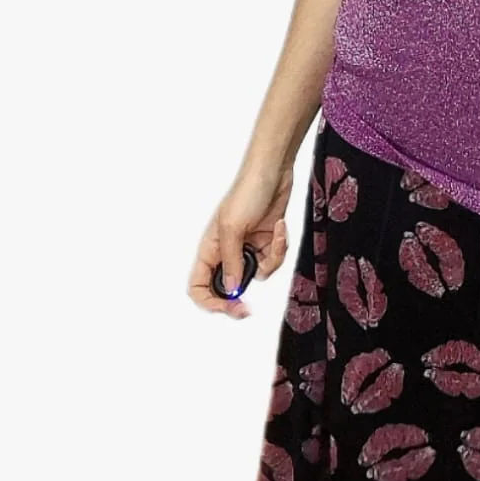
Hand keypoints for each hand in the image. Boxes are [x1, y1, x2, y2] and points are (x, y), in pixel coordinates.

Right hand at [186, 163, 294, 320]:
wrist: (274, 172)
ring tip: (274, 236)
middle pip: (228, 288)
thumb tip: (231, 291)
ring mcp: (248, 248)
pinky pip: (273, 260)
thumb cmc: (247, 191)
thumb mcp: (233, 228)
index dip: (209, 302)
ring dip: (270, 260)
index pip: (199, 285)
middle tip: (248, 308)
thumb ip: (231, 262)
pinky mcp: (266, 242)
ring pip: (257, 275)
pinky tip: (279, 227)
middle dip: (240, 297)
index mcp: (210, 249)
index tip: (227, 308)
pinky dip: (280, 246)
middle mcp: (227, 252)